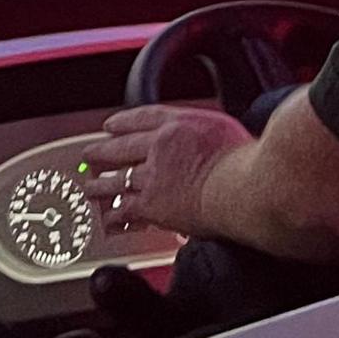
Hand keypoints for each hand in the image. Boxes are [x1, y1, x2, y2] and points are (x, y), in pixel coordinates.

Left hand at [78, 105, 252, 238]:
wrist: (245, 187)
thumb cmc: (248, 161)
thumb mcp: (227, 130)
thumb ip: (207, 132)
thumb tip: (208, 138)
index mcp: (179, 124)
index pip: (143, 118)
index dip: (124, 122)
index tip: (111, 126)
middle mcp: (159, 146)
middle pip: (122, 147)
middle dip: (103, 151)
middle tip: (91, 153)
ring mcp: (153, 176)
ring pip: (117, 179)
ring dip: (101, 184)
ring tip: (91, 188)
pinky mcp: (152, 205)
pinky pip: (125, 210)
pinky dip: (115, 215)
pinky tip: (109, 219)